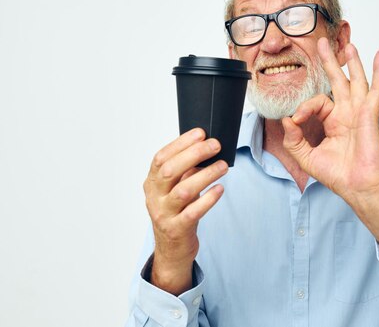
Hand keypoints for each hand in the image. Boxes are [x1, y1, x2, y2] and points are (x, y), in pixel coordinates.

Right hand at [143, 128, 227, 294]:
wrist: (171, 250)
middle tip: (215, 145)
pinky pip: (193, 212)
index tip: (200, 133)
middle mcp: (154, 197)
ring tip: (223, 166)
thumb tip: (206, 145)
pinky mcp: (176, 229)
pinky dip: (208, 199)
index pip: (161, 157)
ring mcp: (164, 214)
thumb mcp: (176, 188)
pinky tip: (220, 189)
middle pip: (170, 170)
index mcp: (152, 182)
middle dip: (194, 154)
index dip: (180, 143)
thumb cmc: (177, 212)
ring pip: (183, 191)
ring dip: (206, 175)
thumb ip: (185, 170)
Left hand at [282, 38, 378, 256]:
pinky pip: (376, 89)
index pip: (317, 102)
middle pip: (338, 80)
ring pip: (356, 80)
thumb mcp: (306, 157)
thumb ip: (293, 139)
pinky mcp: (370, 114)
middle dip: (329, 62)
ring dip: (352, 61)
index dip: (304, 108)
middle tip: (320, 43)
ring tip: (347, 44)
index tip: (295, 121)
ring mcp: (359, 112)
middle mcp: (347, 113)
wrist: (357, 186)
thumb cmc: (338, 175)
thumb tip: (287, 119)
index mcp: (333, 121)